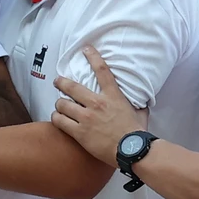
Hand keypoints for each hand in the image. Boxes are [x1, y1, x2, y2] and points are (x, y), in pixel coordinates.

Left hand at [51, 47, 145, 168]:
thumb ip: (137, 105)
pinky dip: (56, 118)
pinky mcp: (79, 132)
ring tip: (58, 106)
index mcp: (112, 96)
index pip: (102, 70)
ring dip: (59, 104)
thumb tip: (141, 103)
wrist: (131, 149)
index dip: (93, 57)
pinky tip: (57, 119)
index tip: (86, 49)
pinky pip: (60, 121)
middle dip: (61, 82)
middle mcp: (97, 103)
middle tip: (57, 81)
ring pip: (62, 104)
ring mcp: (86, 117)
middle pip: (72, 87)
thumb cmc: (137, 132)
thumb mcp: (140, 112)